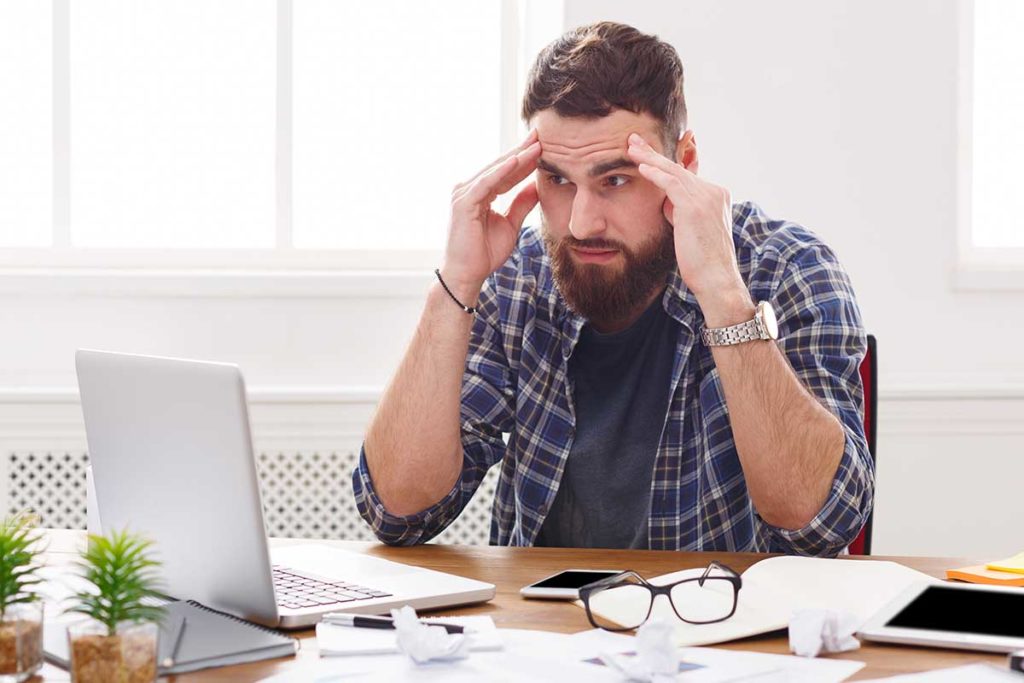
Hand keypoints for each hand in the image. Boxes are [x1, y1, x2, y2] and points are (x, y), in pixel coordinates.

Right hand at [442, 129, 541, 297]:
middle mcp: (469, 189)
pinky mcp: (463, 203)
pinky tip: (517, 160)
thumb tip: (536, 186)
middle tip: (540, 135)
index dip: (524, 160)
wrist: (468, 275)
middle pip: (500, 166)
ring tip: (535, 145)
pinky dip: (501, 171)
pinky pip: (486, 183)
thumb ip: (521, 204)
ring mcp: (464, 194)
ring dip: (515, 157)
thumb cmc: (484, 253)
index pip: (505, 172)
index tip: (543, 146)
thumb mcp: (510, 224)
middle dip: (521, 151)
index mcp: (480, 193)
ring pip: (494, 171)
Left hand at [626, 133, 751, 322]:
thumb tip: (664, 202)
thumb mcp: (690, 230)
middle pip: (678, 167)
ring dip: (649, 158)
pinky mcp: (695, 206)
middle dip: (654, 153)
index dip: (665, 162)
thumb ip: (679, 211)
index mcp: (716, 195)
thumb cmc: (702, 262)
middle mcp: (714, 191)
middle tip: (634, 140)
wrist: (716, 280)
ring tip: (631, 147)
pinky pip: (671, 184)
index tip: (647, 154)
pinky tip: (640, 166)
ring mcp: (707, 197)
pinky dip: (655, 174)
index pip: (685, 173)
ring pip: (673, 171)